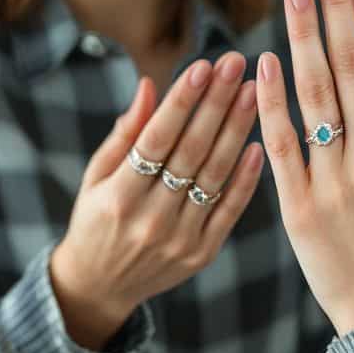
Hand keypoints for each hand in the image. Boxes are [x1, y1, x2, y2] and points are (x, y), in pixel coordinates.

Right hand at [49, 51, 264, 348]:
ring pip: (215, 176)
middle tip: (237, 64)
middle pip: (191, 151)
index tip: (203, 65)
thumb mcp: (95, 177)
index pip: (156, 139)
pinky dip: (245, 178)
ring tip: (253, 91)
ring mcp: (179, 239)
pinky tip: (258, 142)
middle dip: (216, 103)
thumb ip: (125, 134)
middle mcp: (150, 219)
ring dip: (237, 130)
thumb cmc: (96, 219)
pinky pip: (230, 210)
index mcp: (118, 196)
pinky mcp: (201, 254)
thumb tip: (149, 85)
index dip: (181, 101)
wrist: (99, 288)